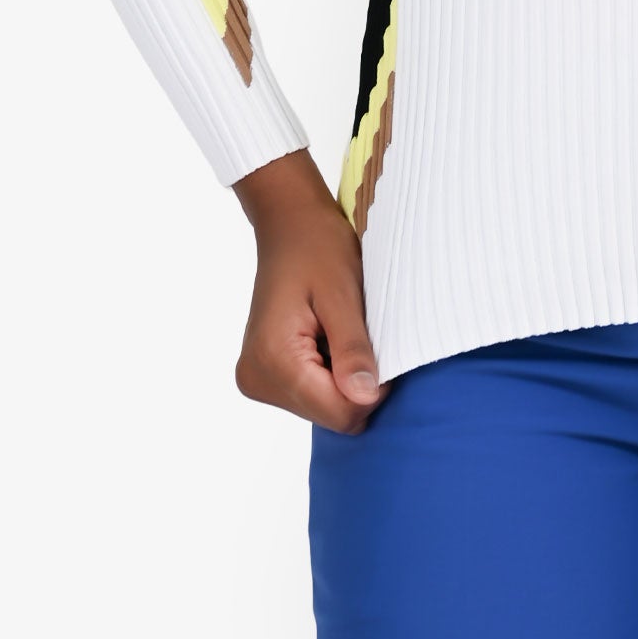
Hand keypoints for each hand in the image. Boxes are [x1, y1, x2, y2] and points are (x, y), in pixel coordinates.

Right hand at [231, 149, 391, 434]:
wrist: (289, 224)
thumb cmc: (318, 248)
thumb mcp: (344, 295)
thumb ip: (352, 350)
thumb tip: (366, 400)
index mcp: (273, 360)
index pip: (338, 412)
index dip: (372, 388)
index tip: (380, 348)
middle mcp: (256, 378)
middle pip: (329, 414)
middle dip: (355, 381)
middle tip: (357, 332)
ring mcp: (256, 379)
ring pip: (322, 407)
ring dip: (342, 375)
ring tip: (338, 329)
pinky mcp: (263, 375)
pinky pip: (311, 393)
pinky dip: (329, 372)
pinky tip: (327, 336)